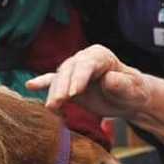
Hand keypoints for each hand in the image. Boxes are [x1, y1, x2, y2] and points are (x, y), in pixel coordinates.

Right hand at [25, 45, 150, 118]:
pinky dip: (42, 83)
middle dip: (62, 86)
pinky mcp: (67, 83)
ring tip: (51, 108)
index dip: (79, 78)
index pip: (87, 65)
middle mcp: (84, 59)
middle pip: (69, 71)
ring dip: (53, 92)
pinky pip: (53, 81)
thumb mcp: (133, 90)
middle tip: (58, 103)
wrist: (128, 99)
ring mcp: (74, 71)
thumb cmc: (133, 92)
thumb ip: (122, 85)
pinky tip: (30, 86)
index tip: (74, 93)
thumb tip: (108, 79)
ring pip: (59, 78)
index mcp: (100, 56)